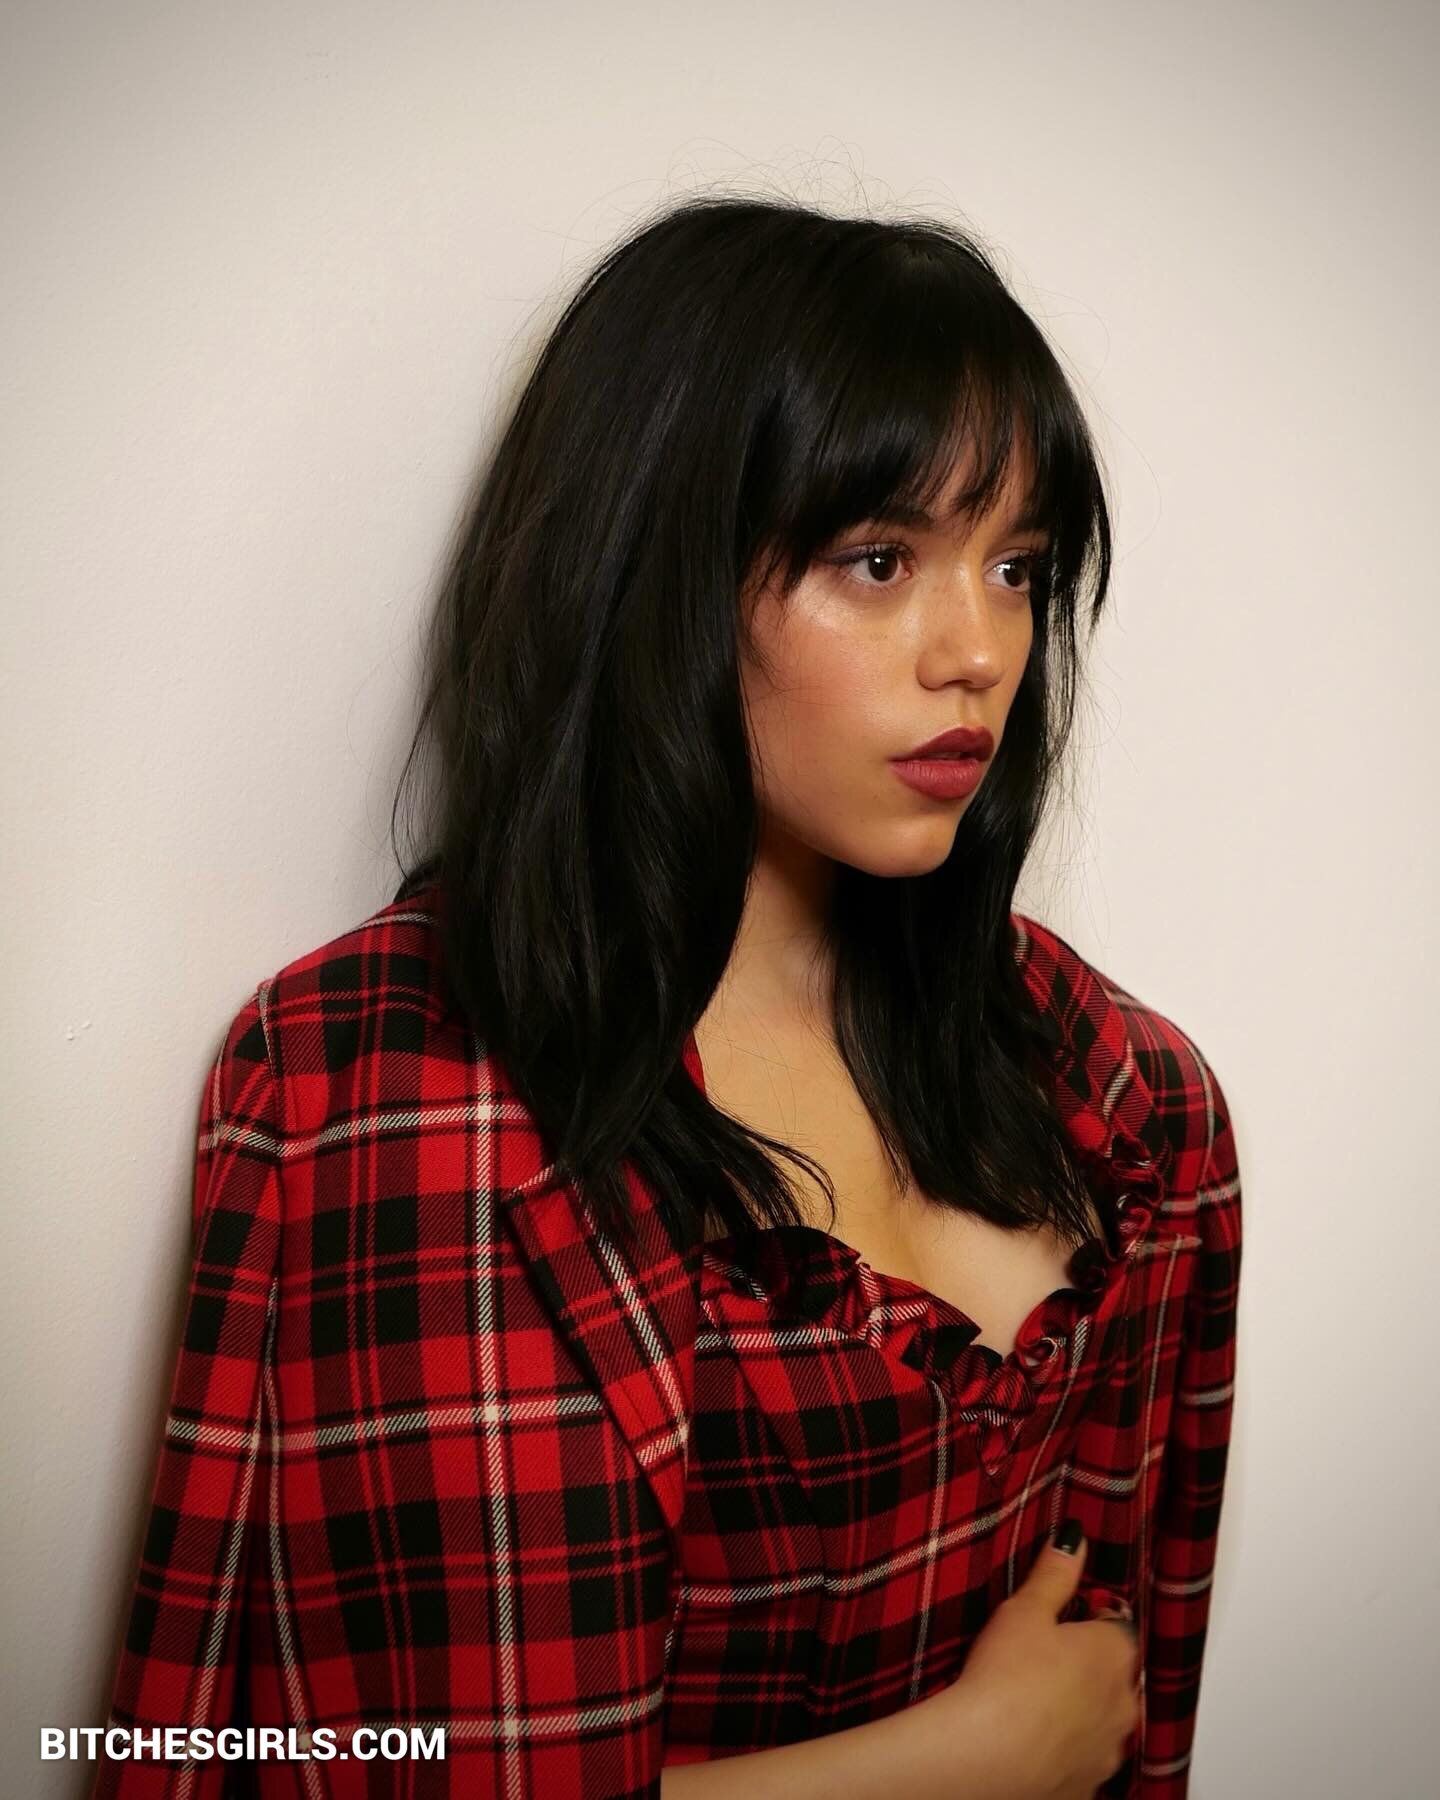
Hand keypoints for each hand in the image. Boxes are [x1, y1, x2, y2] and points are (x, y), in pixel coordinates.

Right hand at [911, 1522, 1140, 1798]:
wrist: (986, 1756)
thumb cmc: (1006, 1677)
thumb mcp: (1025, 1610)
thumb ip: (1054, 1573)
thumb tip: (1075, 1537)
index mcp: (1114, 1654)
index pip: (1116, 1626)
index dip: (1088, 1621)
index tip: (1060, 1623)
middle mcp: (1124, 1705)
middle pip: (1113, 1678)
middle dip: (1087, 1670)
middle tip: (1041, 1662)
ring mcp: (1108, 1751)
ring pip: (1102, 1723)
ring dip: (1081, 1714)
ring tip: (1034, 1706)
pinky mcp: (1088, 1787)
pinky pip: (1084, 1761)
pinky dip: (1066, 1753)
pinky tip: (1034, 1744)